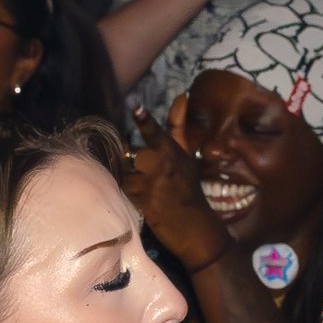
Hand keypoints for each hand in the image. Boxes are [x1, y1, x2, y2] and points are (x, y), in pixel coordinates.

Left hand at [124, 104, 236, 270]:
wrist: (197, 228)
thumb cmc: (189, 189)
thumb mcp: (187, 156)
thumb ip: (179, 126)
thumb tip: (182, 94)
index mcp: (174, 152)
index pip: (157, 133)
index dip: (145, 122)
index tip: (136, 108)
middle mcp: (164, 165)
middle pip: (132, 156)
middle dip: (133, 166)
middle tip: (149, 179)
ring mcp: (154, 183)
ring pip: (126, 174)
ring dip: (130, 183)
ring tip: (147, 193)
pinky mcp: (145, 201)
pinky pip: (126, 191)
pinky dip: (129, 196)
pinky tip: (143, 202)